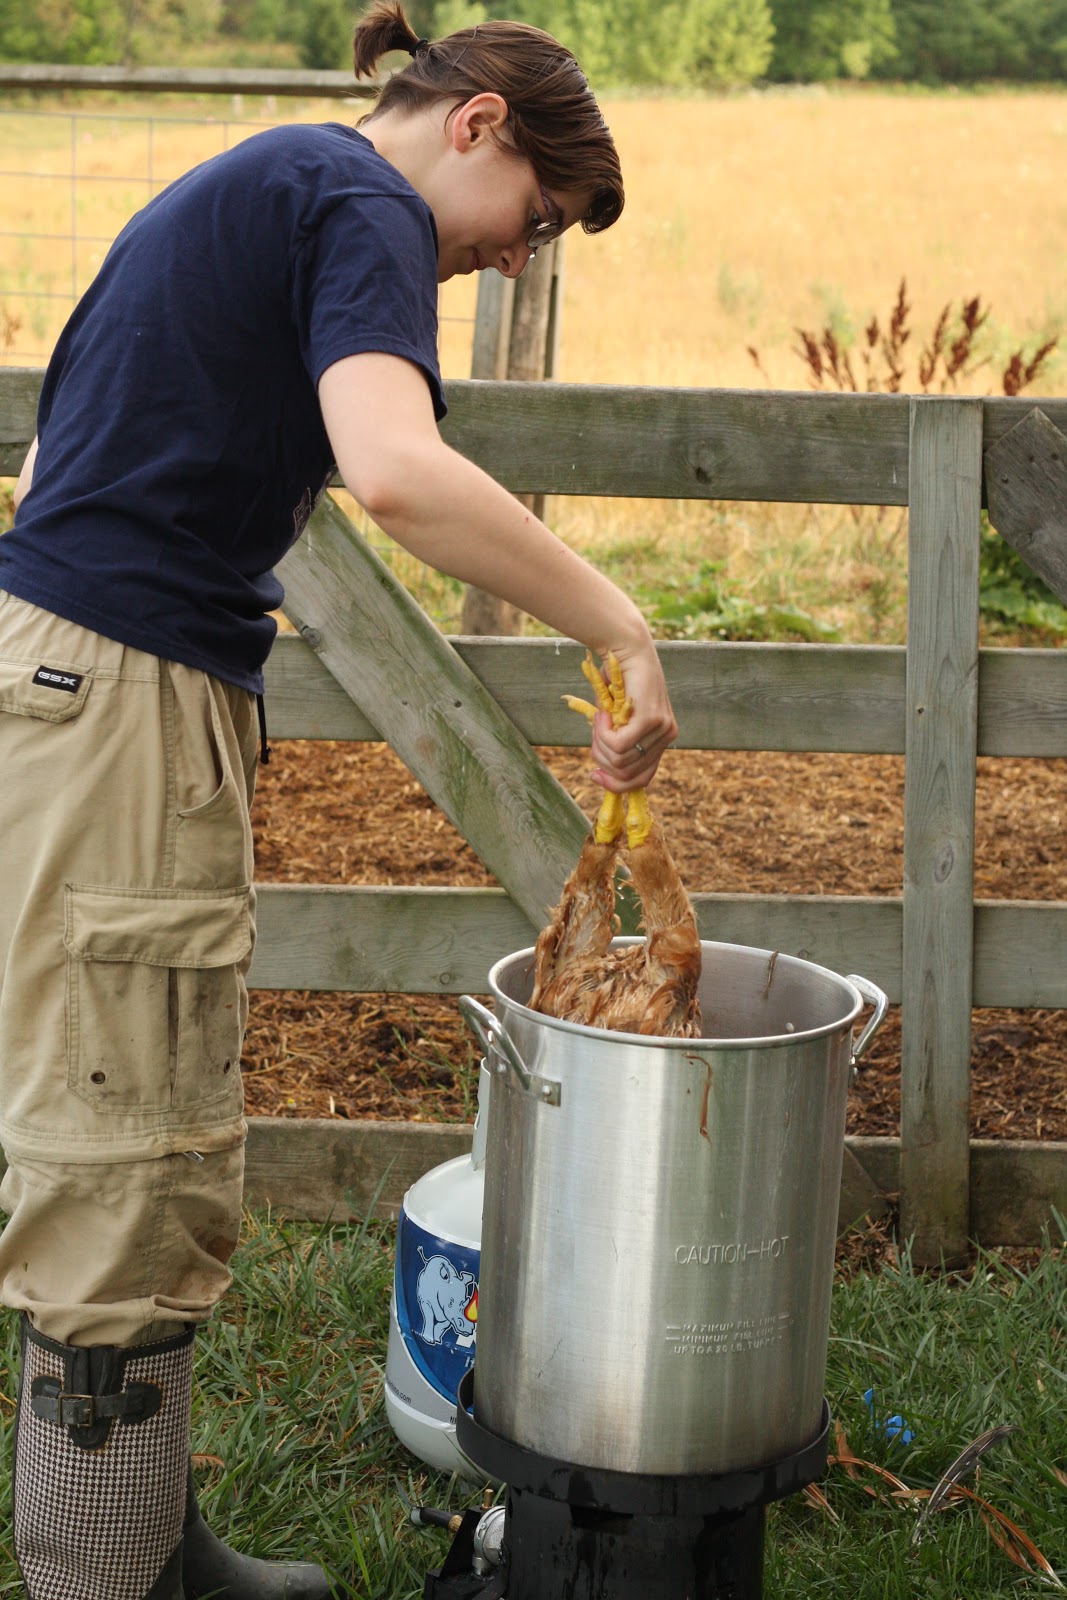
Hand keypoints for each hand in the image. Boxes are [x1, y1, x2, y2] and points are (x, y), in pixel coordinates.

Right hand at [589, 641, 676, 792]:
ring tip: (599, 720)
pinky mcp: (650, 720)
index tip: (594, 775)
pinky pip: (619, 745)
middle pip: (627, 775)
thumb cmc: (618, 682)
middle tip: (594, 738)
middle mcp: (668, 736)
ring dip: (600, 743)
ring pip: (620, 761)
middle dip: (602, 761)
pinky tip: (601, 715)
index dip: (614, 784)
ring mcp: (662, 729)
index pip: (642, 780)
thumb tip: (602, 774)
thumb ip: (617, 745)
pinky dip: (602, 733)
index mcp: (664, 739)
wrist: (627, 650)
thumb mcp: (618, 721)